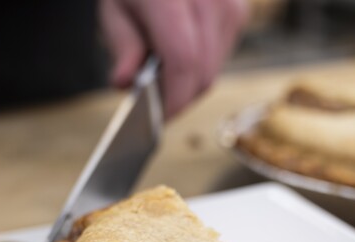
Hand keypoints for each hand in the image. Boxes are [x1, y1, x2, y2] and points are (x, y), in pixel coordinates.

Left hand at [99, 0, 247, 117]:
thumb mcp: (116, 5)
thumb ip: (122, 44)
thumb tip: (125, 84)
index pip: (183, 60)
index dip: (172, 98)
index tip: (157, 118)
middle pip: (202, 73)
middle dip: (179, 98)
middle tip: (154, 104)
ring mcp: (230, 5)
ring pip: (213, 70)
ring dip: (188, 83)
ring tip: (162, 74)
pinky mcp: (239, 11)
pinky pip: (222, 57)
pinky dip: (200, 66)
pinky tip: (180, 54)